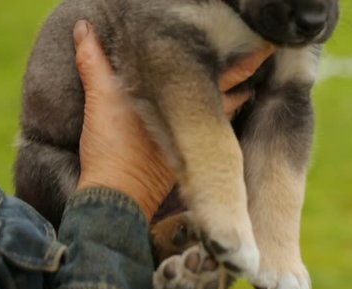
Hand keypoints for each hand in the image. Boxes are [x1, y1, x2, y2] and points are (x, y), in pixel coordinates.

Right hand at [73, 20, 274, 219]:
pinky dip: (219, 120)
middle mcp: (201, 122)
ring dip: (236, 98)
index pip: (232, 75)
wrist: (117, 197)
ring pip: (227, 115)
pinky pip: (215, 135)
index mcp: (188, 102)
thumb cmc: (113, 147)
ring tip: (246, 82)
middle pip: (235, 94)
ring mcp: (198, 143)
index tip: (268, 49)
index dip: (251, 62)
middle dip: (247, 77)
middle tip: (261, 58)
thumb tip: (84, 27)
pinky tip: (219, 113)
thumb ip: (94, 60)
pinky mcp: (190, 159)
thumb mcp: (99, 98)